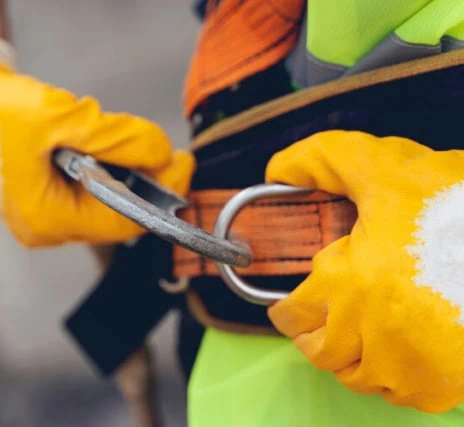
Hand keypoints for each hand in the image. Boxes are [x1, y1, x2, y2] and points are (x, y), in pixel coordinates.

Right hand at [0, 28, 193, 246]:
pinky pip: (87, 191)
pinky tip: (102, 145)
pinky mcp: (42, 197)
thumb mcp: (61, 118)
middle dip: (144, 182)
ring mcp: (41, 214)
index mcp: (44, 219)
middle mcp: (43, 226)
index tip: (184, 162)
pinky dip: (104, 169)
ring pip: (102, 201)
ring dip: (123, 172)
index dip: (159, 193)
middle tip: (168, 150)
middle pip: (114, 214)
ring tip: (124, 139)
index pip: (121, 220)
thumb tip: (162, 154)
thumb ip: (117, 139)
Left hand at [265, 130, 463, 412]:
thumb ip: (327, 160)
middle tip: (325, 322)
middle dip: (314, 336)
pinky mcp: (441, 386)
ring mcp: (405, 366)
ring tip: (363, 335)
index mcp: (347, 283)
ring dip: (351, 358)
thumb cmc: (459, 207)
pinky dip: (395, 378)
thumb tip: (279, 168)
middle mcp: (367, 333)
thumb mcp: (389, 167)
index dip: (288, 309)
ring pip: (356, 377)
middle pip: (319, 352)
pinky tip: (404, 352)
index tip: (291, 307)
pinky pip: (401, 395)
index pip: (291, 314)